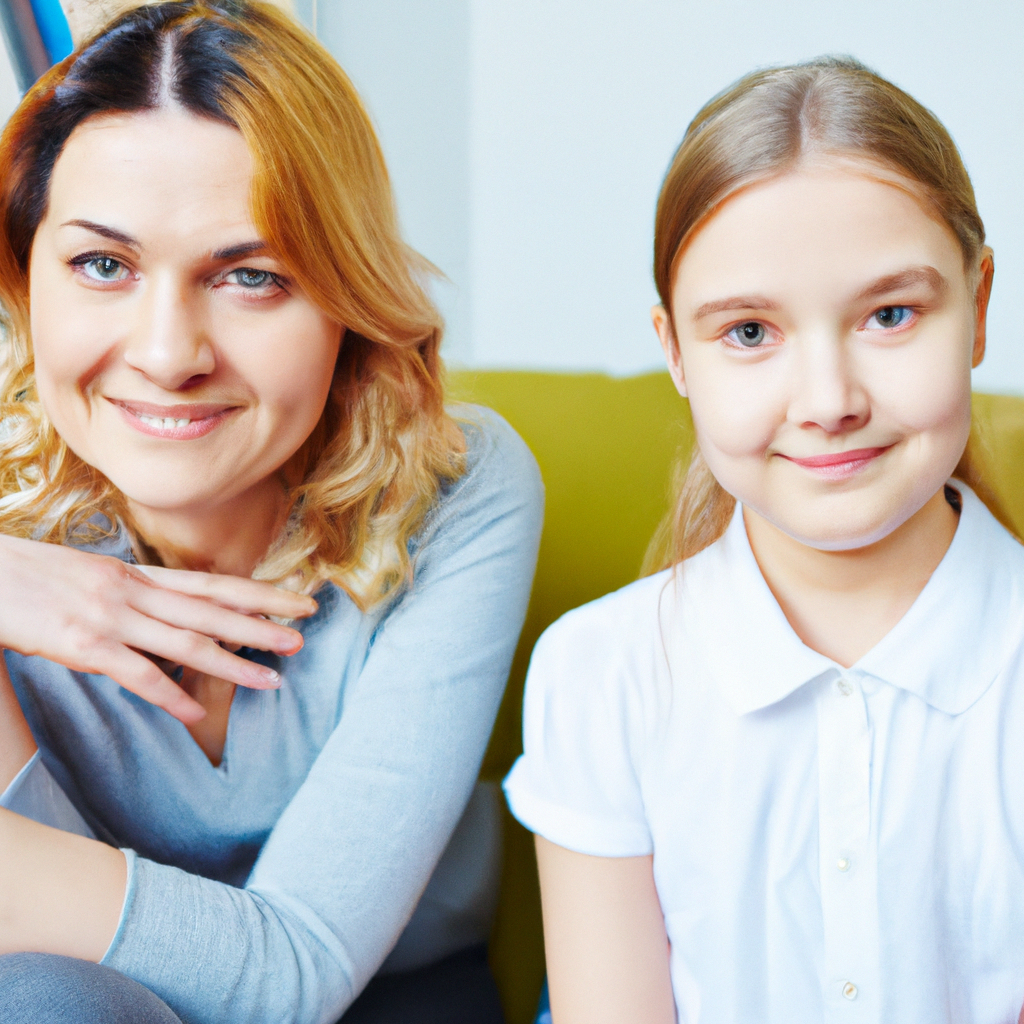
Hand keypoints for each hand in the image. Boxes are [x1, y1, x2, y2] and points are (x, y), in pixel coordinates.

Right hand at [0, 533, 316, 723]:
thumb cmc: (34, 579)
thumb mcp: (94, 578)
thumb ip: (136, 597)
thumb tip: (171, 616)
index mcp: (139, 576)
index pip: (213, 584)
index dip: (259, 593)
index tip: (298, 599)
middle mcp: (134, 592)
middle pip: (212, 610)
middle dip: (261, 624)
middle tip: (304, 635)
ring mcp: (110, 618)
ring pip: (186, 643)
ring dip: (233, 663)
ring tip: (273, 679)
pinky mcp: (82, 645)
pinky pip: (135, 674)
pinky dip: (169, 695)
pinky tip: (196, 714)